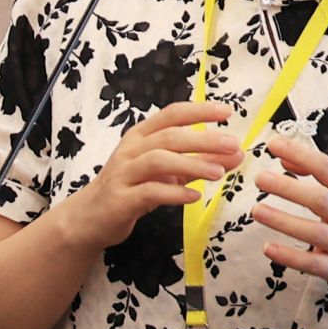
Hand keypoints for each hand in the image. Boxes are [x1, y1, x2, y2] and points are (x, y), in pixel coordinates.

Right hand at [68, 102, 241, 249]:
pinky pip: (149, 192)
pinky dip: (174, 193)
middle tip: (232, 144)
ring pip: (158, 160)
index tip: (227, 112)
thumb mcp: (169, 173)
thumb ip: (200, 161)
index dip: (199, 110)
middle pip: (169, 136)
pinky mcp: (120, 199)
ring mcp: (123, 173)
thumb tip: (237, 154)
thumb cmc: (132, 188)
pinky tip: (194, 196)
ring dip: (191, 164)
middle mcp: (131, 149)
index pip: (172, 114)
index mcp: (142, 136)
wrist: (90, 218)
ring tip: (218, 173)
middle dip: (203, 139)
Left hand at [252, 135, 327, 302]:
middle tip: (261, 178)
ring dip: (283, 221)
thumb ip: (318, 173)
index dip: (302, 155)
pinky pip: (312, 263)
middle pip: (320, 200)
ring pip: (314, 232)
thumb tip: (283, 157)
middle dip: (289, 188)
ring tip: (256, 210)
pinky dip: (289, 256)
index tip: (274, 145)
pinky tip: (267, 247)